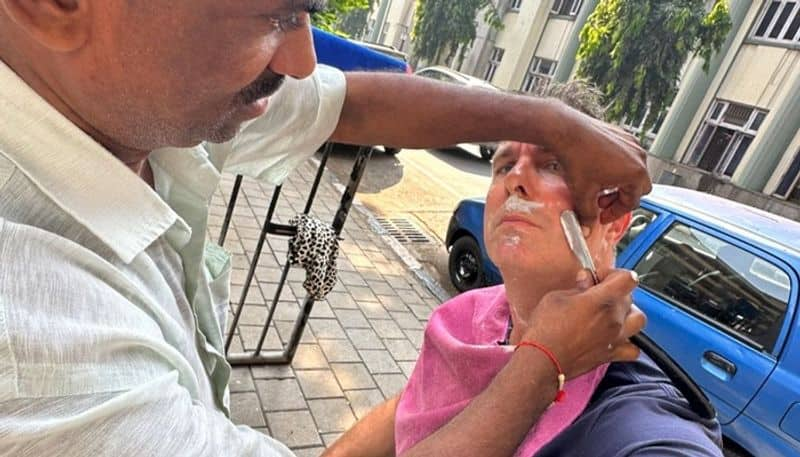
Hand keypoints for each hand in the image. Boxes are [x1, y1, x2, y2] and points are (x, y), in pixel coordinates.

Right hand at [521, 269, 645, 378]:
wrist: (542, 359)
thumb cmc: (546, 329)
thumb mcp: (556, 298)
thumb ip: (577, 288)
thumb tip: (586, 281)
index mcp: (601, 300)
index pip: (627, 278)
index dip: (613, 274)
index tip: (600, 277)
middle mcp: (613, 319)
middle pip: (629, 297)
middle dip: (614, 292)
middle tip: (595, 294)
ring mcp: (615, 338)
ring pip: (638, 320)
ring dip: (628, 314)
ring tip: (612, 314)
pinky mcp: (610, 355)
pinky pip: (633, 349)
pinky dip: (628, 343)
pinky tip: (614, 338)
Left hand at [544, 102, 651, 225]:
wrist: (567, 131)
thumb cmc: (577, 157)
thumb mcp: (583, 193)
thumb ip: (587, 214)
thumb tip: (587, 224)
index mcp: (636, 174)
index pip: (632, 203)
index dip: (614, 213)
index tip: (602, 216)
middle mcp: (639, 157)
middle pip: (637, 187)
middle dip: (619, 198)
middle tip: (601, 202)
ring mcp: (632, 144)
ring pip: (632, 171)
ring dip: (617, 183)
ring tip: (598, 186)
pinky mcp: (622, 135)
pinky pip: (625, 157)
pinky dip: (615, 168)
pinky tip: (597, 170)